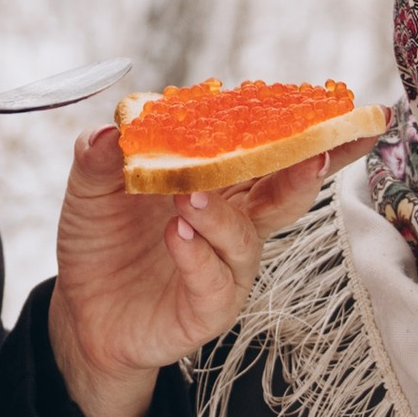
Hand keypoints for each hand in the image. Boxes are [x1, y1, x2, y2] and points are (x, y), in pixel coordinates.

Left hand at [45, 125, 327, 416]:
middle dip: (306, 170)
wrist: (82, 310)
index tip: (335, 107)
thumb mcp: (92, 190)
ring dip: (220, 213)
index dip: (302, 129)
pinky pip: (212, 281)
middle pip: (282, 192)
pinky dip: (196, 256)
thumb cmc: (103, 241)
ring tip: (189, 197)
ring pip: (242, 236)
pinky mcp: (207, 307)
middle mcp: (235, 223)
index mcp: (220, 183)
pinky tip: (176, 235)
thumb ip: (99, 157)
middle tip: (314, 149)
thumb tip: (108, 130)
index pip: (264, 150)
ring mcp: (225, 267)